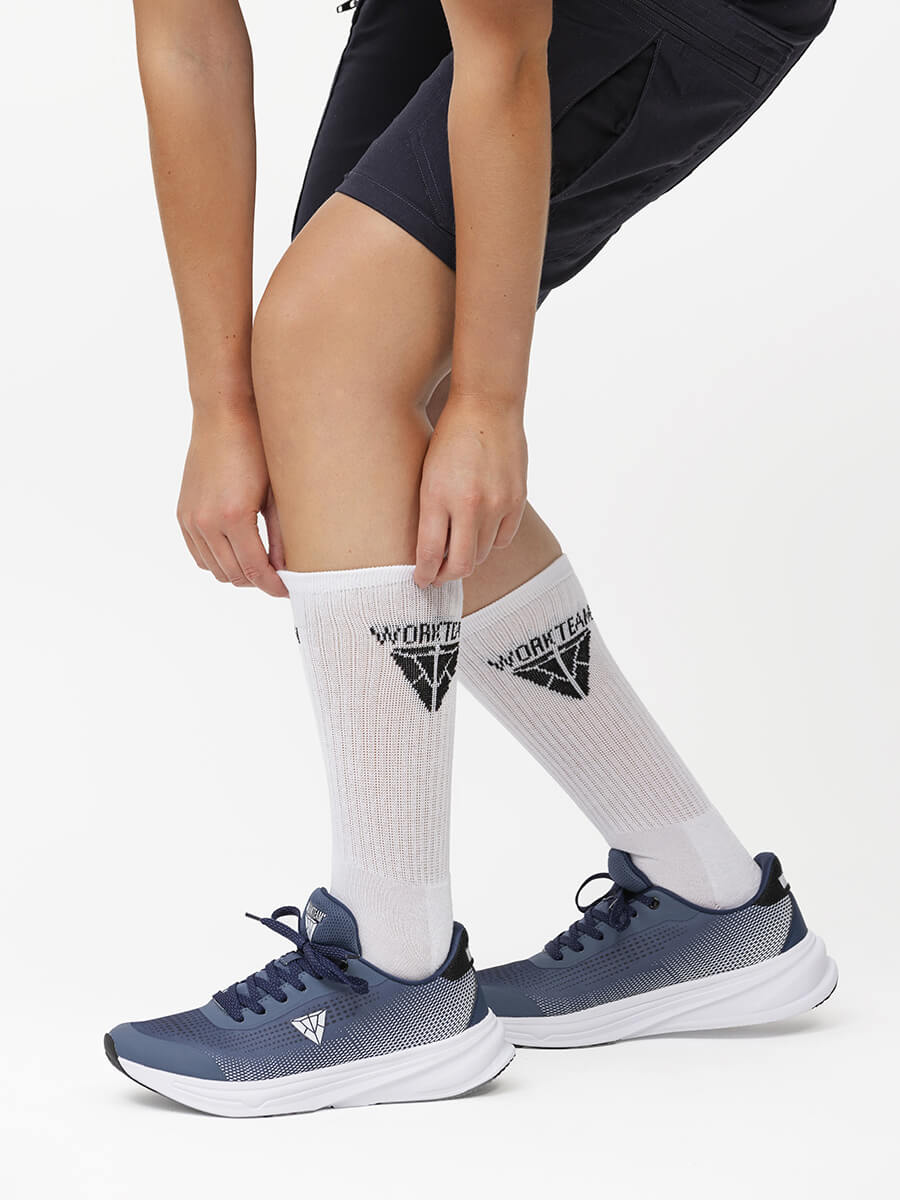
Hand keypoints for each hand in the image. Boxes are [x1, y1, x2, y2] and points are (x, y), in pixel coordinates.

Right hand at [177, 406, 287, 597]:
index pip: (254, 569)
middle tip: (278, 579)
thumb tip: (286, 569)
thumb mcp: (276, 493)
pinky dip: (217, 562)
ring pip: (214, 569)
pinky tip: (236, 554)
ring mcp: (191, 519)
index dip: (273, 586)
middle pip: (234, 574)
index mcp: (234, 516)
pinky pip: (198, 554)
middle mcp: (207, 522)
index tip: (289, 590)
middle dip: (257, 582)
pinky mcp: (183, 514)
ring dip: (237, 573)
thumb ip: (280, 536)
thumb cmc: (257, 448)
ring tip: (259, 566)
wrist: (223, 416)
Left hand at [415, 393, 526, 586]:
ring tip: (456, 556)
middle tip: (437, 578)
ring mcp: (497, 504)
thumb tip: (432, 553)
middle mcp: (470, 505)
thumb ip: (430, 514)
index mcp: (438, 496)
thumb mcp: (427, 474)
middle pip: (459, 564)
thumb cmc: (449, 438)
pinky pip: (503, 539)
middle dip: (445, 577)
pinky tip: (480, 536)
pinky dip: (490, 543)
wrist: (487, 406)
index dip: (424, 575)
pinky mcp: (517, 500)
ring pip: (481, 554)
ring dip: (467, 559)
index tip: (420, 582)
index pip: (430, 553)